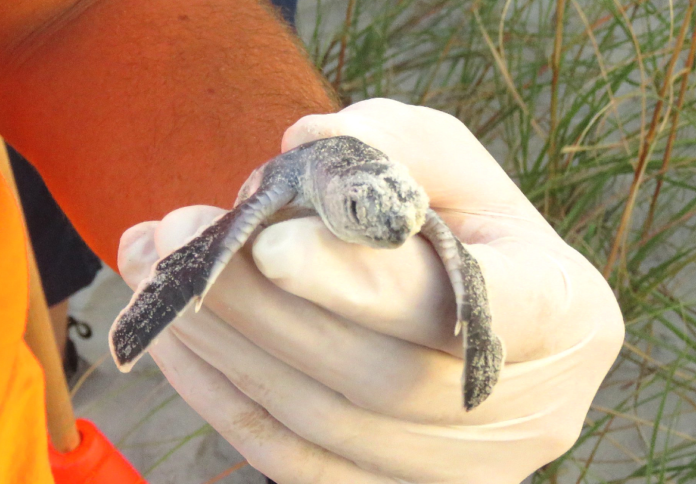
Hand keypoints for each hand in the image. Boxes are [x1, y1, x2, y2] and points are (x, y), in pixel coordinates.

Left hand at [117, 99, 623, 483]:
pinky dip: (226, 401)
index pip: (486, 310)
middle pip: (383, 377)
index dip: (374, 285)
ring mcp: (461, 467)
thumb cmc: (470, 227)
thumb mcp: (455, 166)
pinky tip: (177, 343)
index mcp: (563, 313)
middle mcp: (525, 406)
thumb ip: (395, 143)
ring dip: (228, 350)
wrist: (476, 302)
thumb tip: (303, 146)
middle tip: (176, 242)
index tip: (273, 242)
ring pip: (328, 426)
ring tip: (157, 279)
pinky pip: (299, 464)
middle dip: (263, 309)